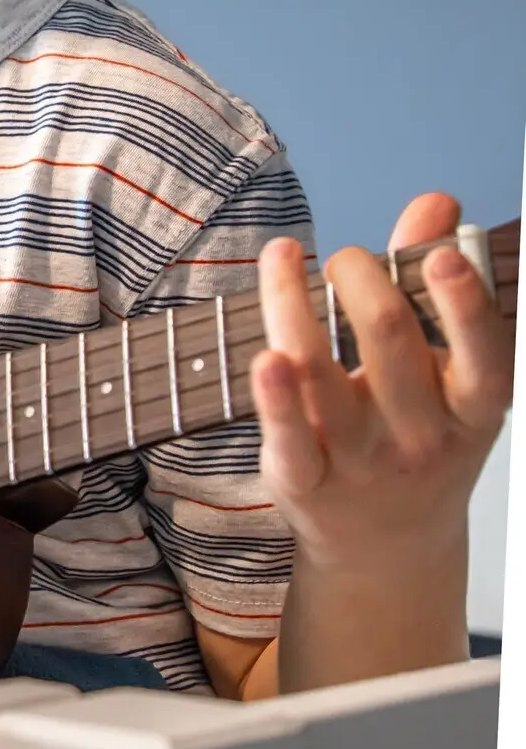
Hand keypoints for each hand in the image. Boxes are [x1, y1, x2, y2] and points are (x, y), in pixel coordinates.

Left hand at [249, 191, 513, 576]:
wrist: (389, 544)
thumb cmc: (420, 430)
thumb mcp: (448, 369)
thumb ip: (435, 283)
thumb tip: (437, 204)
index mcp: (471, 406)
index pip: (485, 357)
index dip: (464, 306)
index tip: (439, 256)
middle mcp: (420, 436)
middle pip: (390, 344)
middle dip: (361, 280)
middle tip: (347, 259)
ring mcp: (361, 461)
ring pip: (323, 375)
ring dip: (295, 306)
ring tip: (282, 256)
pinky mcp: (305, 480)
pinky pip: (288, 437)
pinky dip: (274, 398)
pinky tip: (264, 354)